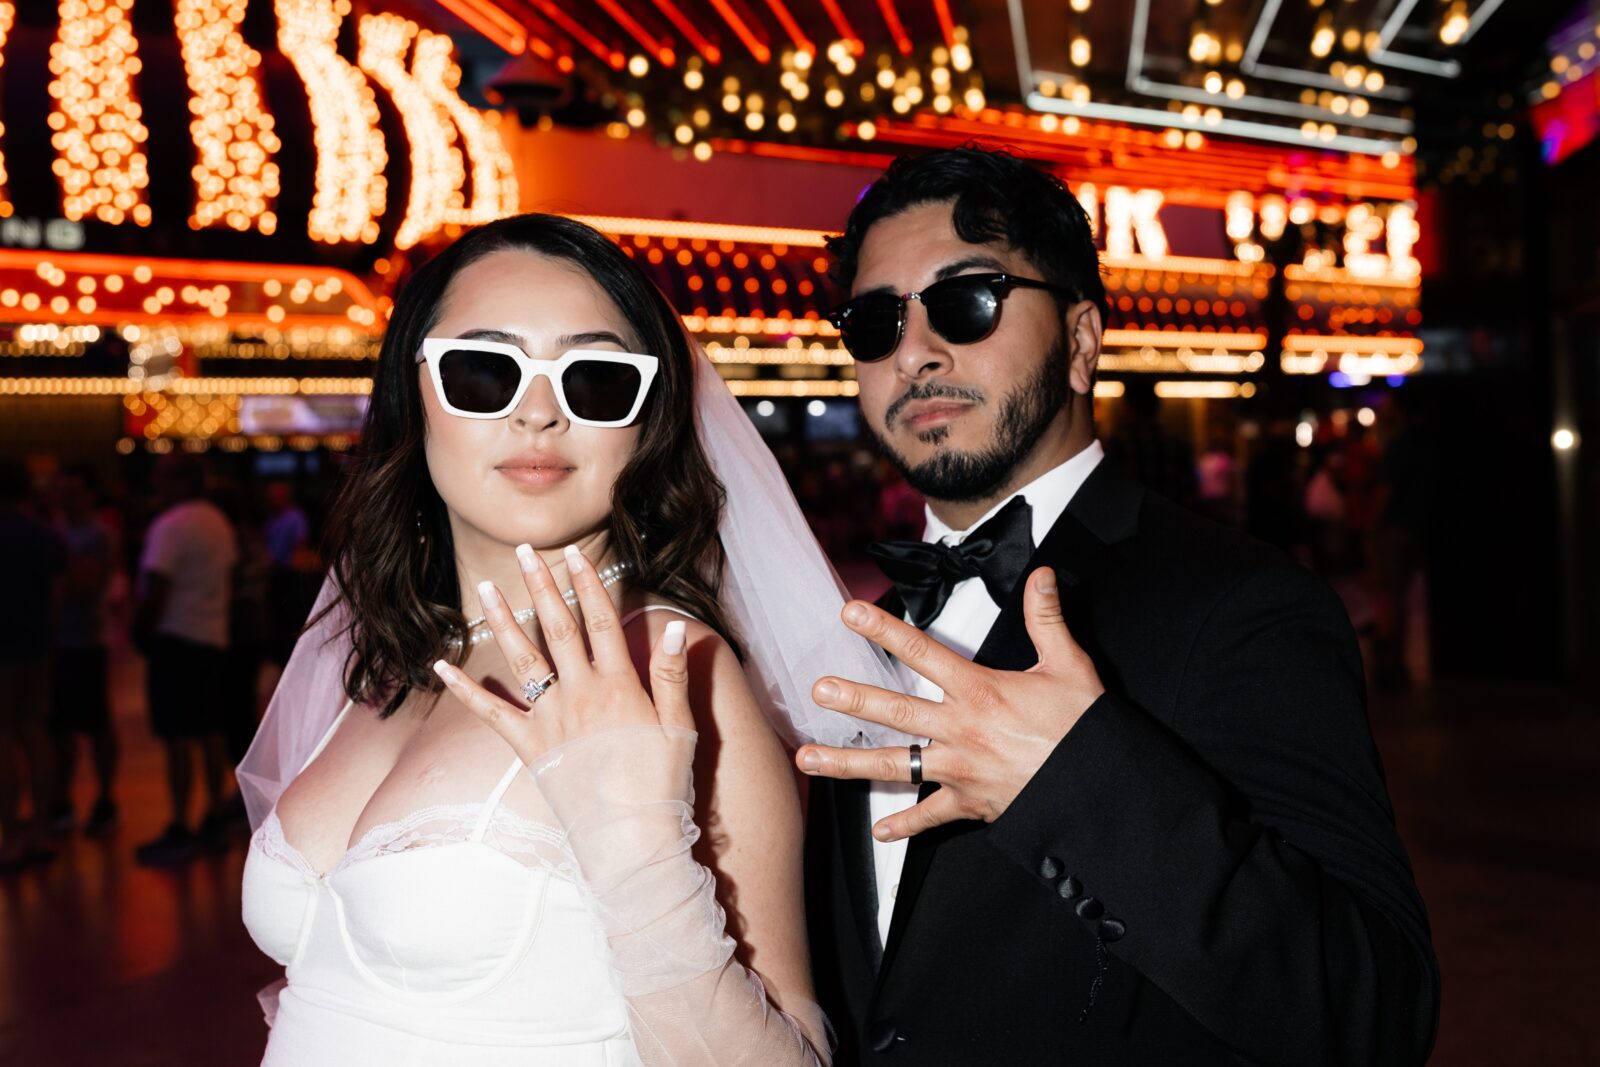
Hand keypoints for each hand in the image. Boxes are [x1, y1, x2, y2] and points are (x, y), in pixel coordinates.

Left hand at [432, 543, 693, 769]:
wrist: (631, 838)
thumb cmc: (661, 784)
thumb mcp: (679, 726)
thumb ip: (671, 674)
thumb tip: (674, 625)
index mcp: (619, 685)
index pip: (601, 620)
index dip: (588, 583)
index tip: (576, 553)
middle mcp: (580, 694)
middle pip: (558, 628)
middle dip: (542, 586)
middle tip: (526, 551)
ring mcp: (550, 719)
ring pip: (523, 658)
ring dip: (503, 620)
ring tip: (488, 587)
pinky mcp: (529, 747)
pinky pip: (490, 713)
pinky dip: (464, 689)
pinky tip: (440, 666)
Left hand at [795, 567, 1103, 841]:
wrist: (1102, 788)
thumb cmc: (1086, 729)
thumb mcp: (1070, 666)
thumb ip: (1047, 619)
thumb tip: (1042, 575)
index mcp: (980, 691)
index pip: (922, 652)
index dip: (884, 630)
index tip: (849, 613)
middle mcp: (961, 730)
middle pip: (895, 711)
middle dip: (853, 698)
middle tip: (818, 689)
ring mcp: (960, 770)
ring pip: (894, 766)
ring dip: (847, 764)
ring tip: (807, 759)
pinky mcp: (971, 804)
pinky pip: (930, 817)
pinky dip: (904, 825)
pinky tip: (879, 830)